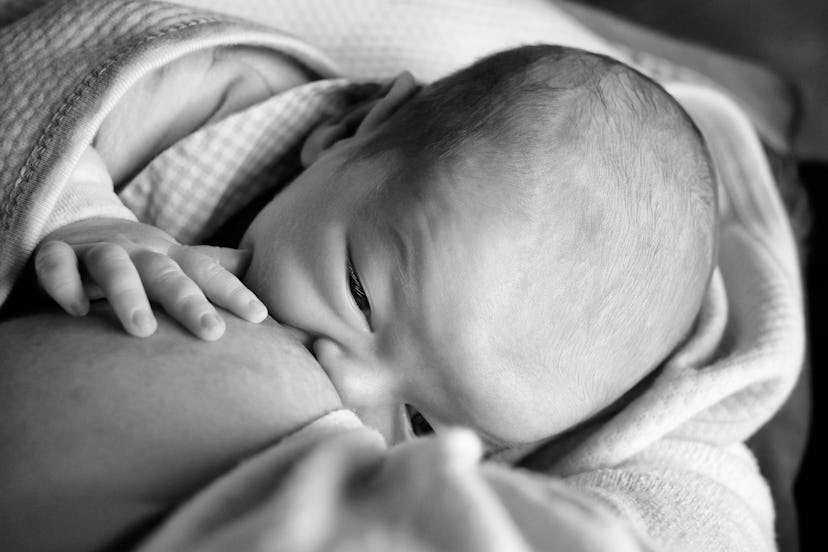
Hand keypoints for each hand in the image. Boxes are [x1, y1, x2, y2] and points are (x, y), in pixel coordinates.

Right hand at [34, 217, 267, 339]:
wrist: (73, 220)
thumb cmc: (138, 256)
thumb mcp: (177, 260)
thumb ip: (216, 268)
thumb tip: (262, 268)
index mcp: (170, 256)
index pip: (207, 272)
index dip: (233, 291)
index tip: (259, 316)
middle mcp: (137, 251)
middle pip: (166, 273)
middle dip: (190, 302)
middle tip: (213, 332)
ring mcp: (96, 250)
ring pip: (113, 266)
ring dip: (128, 295)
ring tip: (143, 331)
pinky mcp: (54, 253)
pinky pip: (55, 264)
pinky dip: (63, 284)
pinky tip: (75, 311)